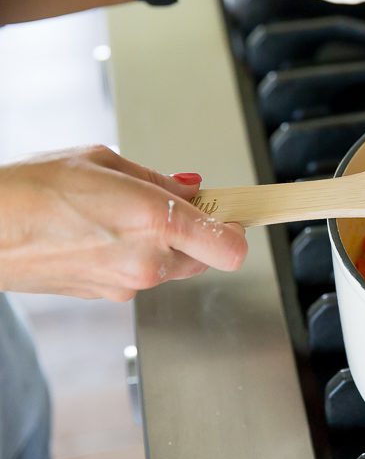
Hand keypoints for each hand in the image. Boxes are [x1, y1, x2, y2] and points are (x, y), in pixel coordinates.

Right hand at [0, 145, 247, 301]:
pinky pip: (143, 275)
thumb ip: (159, 180)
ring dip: (166, 245)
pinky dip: (137, 257)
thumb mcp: (104, 162)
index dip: (235, 231)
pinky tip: (104, 235)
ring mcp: (128, 283)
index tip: (231, 215)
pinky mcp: (109, 296)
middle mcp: (148, 260)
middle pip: (207, 257)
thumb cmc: (34, 189)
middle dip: (198, 233)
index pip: (230, 247)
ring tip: (124, 216)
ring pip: (174, 267)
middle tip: (174, 206)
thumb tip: (193, 189)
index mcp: (155, 221)